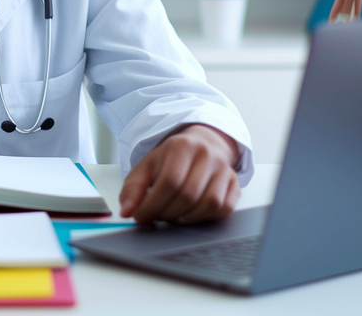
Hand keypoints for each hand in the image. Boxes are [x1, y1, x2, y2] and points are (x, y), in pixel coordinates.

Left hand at [119, 124, 240, 224]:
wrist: (201, 144)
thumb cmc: (171, 159)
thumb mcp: (147, 167)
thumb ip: (133, 188)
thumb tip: (126, 212)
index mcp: (181, 146)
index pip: (169, 181)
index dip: (153, 205)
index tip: (141, 217)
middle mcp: (206, 154)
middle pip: (189, 194)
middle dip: (168, 213)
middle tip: (156, 217)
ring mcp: (224, 168)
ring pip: (209, 203)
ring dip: (187, 218)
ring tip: (173, 216)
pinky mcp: (235, 183)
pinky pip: (224, 208)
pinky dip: (206, 217)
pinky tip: (191, 214)